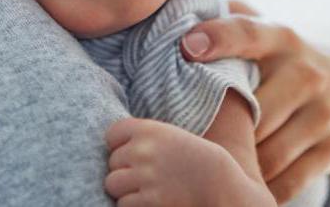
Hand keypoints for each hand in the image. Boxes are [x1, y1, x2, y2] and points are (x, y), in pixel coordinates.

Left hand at [104, 117, 274, 206]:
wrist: (219, 182)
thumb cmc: (192, 157)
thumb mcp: (168, 135)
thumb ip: (142, 137)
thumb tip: (110, 148)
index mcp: (148, 129)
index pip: (112, 135)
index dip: (119, 146)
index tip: (132, 153)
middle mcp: (143, 150)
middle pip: (112, 162)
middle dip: (124, 170)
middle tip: (145, 174)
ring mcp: (145, 176)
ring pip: (112, 184)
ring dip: (124, 189)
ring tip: (144, 188)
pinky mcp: (150, 200)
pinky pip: (123, 204)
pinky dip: (133, 204)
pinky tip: (151, 200)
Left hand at [181, 2, 329, 203]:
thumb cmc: (281, 58)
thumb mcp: (262, 30)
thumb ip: (225, 16)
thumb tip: (176, 5)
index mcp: (279, 39)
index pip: (247, 33)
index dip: (218, 38)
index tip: (187, 47)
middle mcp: (306, 73)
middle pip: (254, 111)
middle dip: (222, 128)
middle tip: (191, 138)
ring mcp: (324, 113)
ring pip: (269, 152)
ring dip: (240, 162)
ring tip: (214, 163)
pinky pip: (289, 180)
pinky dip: (263, 188)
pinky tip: (244, 183)